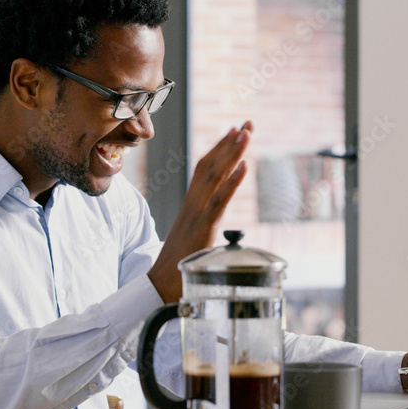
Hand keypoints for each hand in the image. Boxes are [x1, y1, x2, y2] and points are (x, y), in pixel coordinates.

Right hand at [147, 121, 252, 301]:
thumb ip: (204, 225)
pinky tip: (245, 167)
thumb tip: (218, 224)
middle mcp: (193, 203)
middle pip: (210, 164)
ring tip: (246, 133)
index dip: (219, 148)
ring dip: (232, 152)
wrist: (160, 285)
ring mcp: (197, 214)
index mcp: (191, 204)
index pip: (204, 168)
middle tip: (248, 123)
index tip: (234, 131)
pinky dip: (232, 182)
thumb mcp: (194, 238)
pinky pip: (219, 201)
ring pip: (215, 176)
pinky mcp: (203, 228)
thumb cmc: (178, 265)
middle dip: (230, 142)